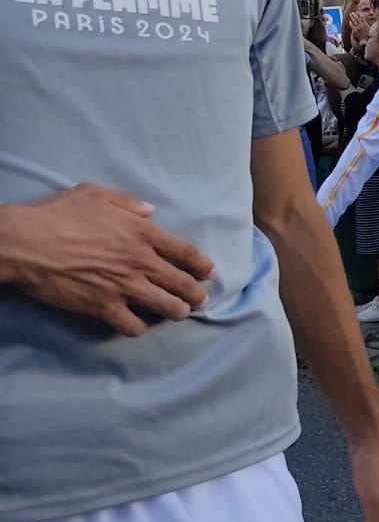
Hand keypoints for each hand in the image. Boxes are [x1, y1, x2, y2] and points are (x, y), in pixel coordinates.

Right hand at [0, 184, 213, 336]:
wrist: (26, 243)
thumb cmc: (58, 215)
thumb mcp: (96, 194)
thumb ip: (128, 202)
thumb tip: (150, 210)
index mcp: (143, 233)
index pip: (186, 252)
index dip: (202, 265)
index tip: (209, 272)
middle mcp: (141, 262)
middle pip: (182, 283)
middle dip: (196, 294)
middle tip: (201, 300)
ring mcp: (124, 286)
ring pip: (166, 306)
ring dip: (177, 312)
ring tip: (179, 314)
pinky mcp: (103, 307)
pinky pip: (132, 325)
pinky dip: (139, 327)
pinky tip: (140, 325)